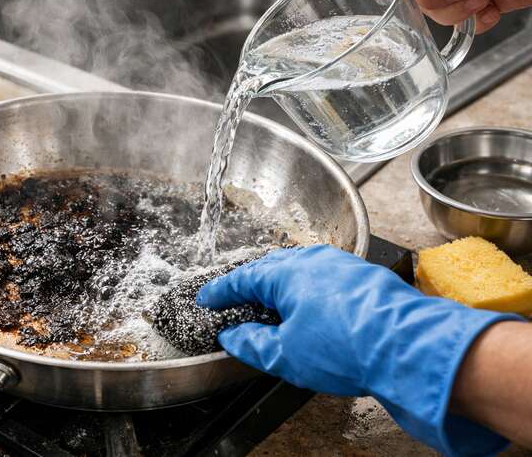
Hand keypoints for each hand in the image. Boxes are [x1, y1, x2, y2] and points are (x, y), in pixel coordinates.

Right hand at [197, 245, 521, 454]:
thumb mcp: (286, 355)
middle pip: (271, 269)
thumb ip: (252, 344)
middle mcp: (313, 260)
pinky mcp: (364, 277)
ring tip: (275, 307)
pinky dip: (310, 290)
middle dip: (252, 285)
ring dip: (283, 287)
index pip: (242, 279)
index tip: (207, 298)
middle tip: (238, 301)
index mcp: (286, 273)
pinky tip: (314, 309)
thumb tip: (232, 336)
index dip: (221, 291)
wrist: (409, 346)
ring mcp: (342, 265)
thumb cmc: (347, 347)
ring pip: (301, 271)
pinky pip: (326, 277)